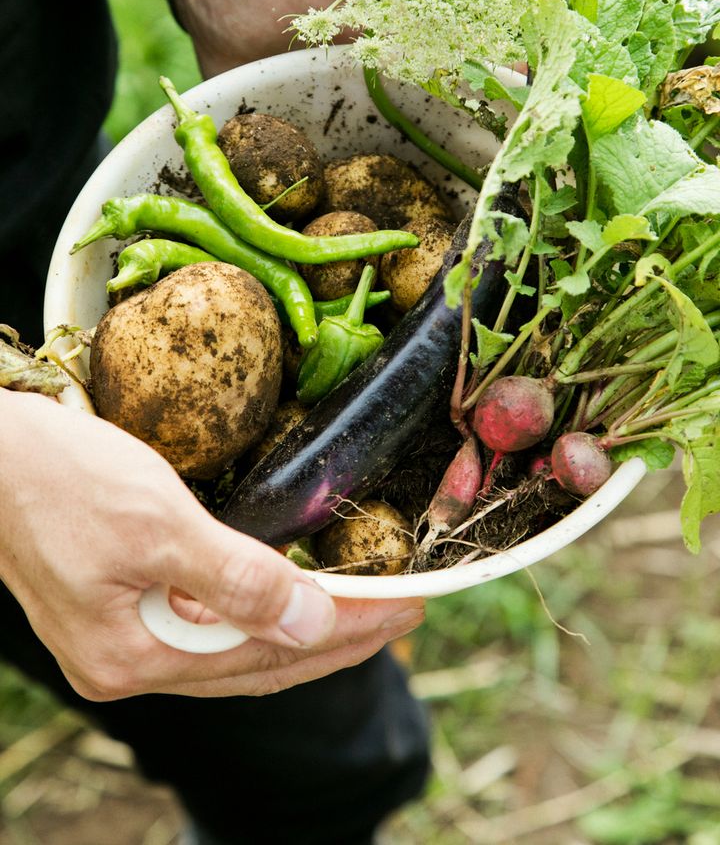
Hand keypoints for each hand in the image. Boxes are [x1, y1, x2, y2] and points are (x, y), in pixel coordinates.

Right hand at [0, 390, 422, 699]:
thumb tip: (313, 625)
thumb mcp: (157, 523)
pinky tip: (284, 602)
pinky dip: (252, 617)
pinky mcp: (115, 612)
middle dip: (333, 640)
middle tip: (401, 615)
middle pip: (252, 665)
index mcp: (131, 656)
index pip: (266, 655)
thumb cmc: (61, 476)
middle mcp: (124, 664)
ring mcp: (116, 643)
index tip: (405, 609)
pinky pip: (203, 630)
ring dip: (296, 632)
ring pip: (230, 651)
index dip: (344, 632)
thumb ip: (237, 579)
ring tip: (361, 614)